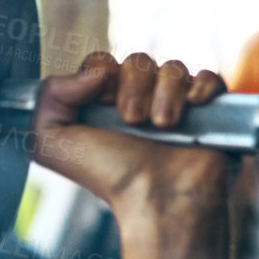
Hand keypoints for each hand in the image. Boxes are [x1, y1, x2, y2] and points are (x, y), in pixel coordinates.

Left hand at [28, 47, 245, 214]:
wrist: (155, 196)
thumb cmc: (108, 175)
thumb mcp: (50, 141)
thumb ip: (48, 96)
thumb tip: (92, 71)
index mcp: (100, 105)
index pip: (101, 63)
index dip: (101, 75)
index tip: (103, 103)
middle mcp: (138, 101)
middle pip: (137, 61)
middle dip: (133, 87)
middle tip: (132, 120)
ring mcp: (174, 105)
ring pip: (173, 68)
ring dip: (165, 94)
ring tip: (162, 126)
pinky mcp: (208, 111)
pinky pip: (209, 77)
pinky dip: (201, 87)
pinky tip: (193, 109)